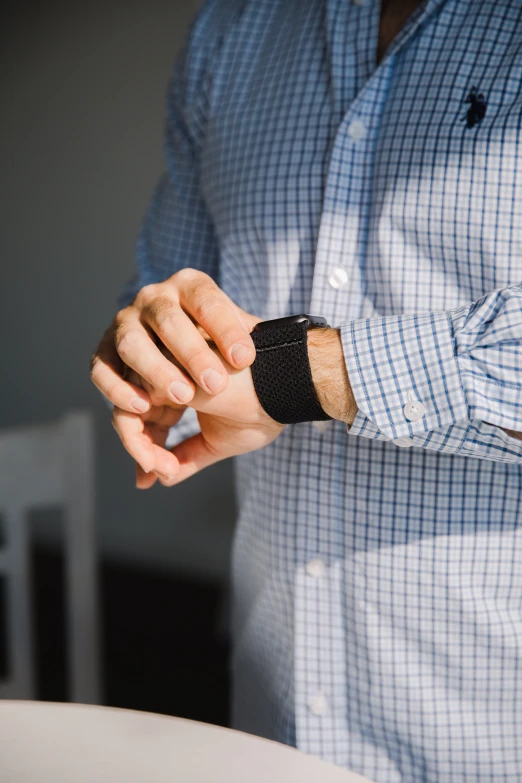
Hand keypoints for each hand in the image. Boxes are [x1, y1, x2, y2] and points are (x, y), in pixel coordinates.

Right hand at [90, 269, 257, 414]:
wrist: (196, 364)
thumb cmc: (227, 354)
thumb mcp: (243, 345)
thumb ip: (249, 348)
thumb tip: (269, 359)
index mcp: (192, 287)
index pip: (207, 301)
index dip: (224, 328)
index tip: (245, 359)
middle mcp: (155, 298)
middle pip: (167, 320)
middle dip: (192, 353)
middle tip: (216, 385)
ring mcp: (126, 323)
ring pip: (130, 343)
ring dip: (156, 370)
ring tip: (184, 398)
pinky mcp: (106, 353)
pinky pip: (101, 369)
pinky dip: (117, 388)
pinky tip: (142, 408)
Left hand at [112, 346, 284, 488]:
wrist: (286, 386)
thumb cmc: (264, 407)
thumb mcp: (220, 440)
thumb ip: (188, 456)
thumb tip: (158, 478)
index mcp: (182, 382)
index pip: (151, 416)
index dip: (151, 447)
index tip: (165, 472)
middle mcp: (170, 371)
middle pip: (135, 413)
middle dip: (143, 449)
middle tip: (164, 472)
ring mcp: (165, 366)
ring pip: (128, 411)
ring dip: (140, 448)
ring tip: (164, 468)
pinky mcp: (162, 368)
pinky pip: (131, 410)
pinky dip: (139, 441)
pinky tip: (162, 461)